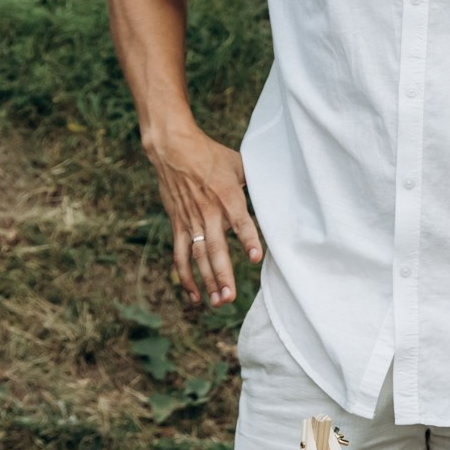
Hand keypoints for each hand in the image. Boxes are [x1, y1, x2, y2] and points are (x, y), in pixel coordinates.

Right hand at [142, 121, 262, 306]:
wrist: (172, 148)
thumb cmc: (210, 154)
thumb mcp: (238, 163)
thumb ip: (255, 180)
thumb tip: (277, 188)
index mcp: (227, 195)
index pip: (240, 220)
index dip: (247, 238)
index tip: (255, 257)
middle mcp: (209, 211)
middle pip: (215, 247)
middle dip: (222, 274)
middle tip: (230, 297)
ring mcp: (191, 220)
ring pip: (198, 256)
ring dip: (207, 281)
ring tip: (218, 302)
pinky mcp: (178, 224)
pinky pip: (180, 255)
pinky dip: (185, 276)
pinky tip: (194, 295)